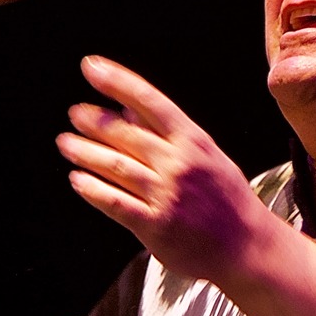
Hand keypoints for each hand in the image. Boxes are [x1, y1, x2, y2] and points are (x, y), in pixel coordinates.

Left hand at [58, 57, 265, 284]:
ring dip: (86, 153)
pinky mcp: (156, 226)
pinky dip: (92, 190)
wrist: (249, 249)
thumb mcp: (208, 158)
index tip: (91, 67)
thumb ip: (169, 135)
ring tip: (66, 143)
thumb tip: (129, 110)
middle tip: (75, 113)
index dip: (118, 82)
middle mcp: (179, 165)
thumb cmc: (228, 202)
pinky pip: (115, 203)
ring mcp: (167, 196)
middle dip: (94, 120)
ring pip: (116, 166)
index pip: (150, 101)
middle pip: (126, 134)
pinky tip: (77, 181)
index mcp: (194, 142)